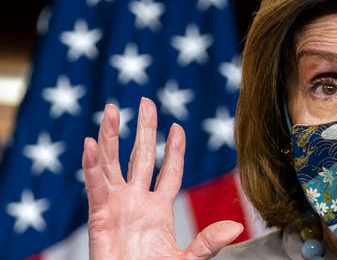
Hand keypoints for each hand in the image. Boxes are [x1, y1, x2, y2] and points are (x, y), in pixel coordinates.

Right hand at [82, 98, 242, 258]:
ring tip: (111, 109)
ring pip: (113, 163)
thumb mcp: (186, 259)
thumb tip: (236, 226)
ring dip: (111, 136)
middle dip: (143, 129)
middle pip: (141, 157)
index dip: (173, 150)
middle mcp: (137, 201)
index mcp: (159, 209)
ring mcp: (117, 205)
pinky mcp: (99, 215)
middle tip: (146, 102)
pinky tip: (91, 143)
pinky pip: (95, 185)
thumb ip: (208, 242)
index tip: (177, 127)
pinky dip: (92, 165)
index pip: (169, 171)